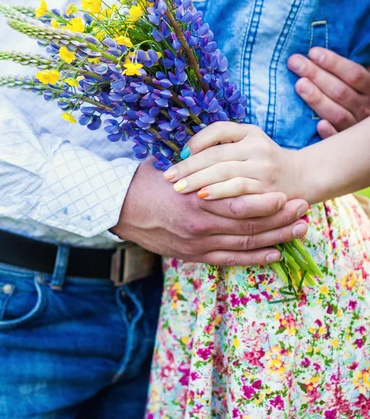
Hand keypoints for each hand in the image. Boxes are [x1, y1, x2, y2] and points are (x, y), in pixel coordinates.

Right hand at [113, 159, 308, 265]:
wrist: (117, 209)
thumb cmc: (144, 183)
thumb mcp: (172, 168)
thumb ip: (200, 168)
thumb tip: (222, 158)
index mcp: (194, 198)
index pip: (239, 205)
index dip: (266, 204)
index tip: (286, 196)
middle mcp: (199, 225)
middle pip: (249, 226)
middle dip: (280, 220)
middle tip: (303, 212)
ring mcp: (197, 244)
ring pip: (244, 244)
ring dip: (275, 238)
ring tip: (298, 231)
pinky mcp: (192, 255)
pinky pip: (229, 260)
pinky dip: (254, 258)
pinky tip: (274, 254)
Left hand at [163, 123, 301, 201]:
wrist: (303, 177)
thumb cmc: (265, 162)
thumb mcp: (248, 145)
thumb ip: (223, 146)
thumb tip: (184, 154)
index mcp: (250, 132)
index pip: (218, 130)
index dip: (195, 142)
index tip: (178, 155)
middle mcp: (257, 146)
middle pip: (216, 154)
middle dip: (189, 166)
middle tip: (168, 177)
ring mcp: (264, 167)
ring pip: (224, 171)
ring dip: (198, 180)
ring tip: (179, 188)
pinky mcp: (267, 188)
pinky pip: (238, 189)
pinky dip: (218, 192)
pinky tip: (202, 197)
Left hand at [288, 47, 369, 138]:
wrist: (365, 132)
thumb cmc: (357, 96)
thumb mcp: (360, 82)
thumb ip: (347, 70)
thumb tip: (320, 50)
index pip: (354, 74)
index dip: (334, 63)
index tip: (312, 52)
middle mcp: (365, 108)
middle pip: (340, 91)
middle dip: (316, 75)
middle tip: (295, 63)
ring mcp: (355, 127)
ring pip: (337, 113)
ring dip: (318, 99)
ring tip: (299, 85)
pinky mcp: (346, 145)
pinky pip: (339, 138)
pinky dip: (330, 132)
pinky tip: (318, 125)